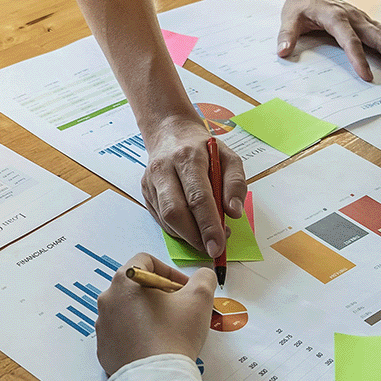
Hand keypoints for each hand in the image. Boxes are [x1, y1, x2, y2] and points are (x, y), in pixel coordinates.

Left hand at [96, 253, 217, 375]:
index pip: (146, 261)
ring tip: (168, 329)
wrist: (157, 378)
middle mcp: (108, 299)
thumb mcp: (200, 297)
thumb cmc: (174, 335)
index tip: (183, 288)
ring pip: (128, 310)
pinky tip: (154, 345)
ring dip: (148, 314)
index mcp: (125, 280)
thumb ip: (203, 278)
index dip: (170, 272)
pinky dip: (137, 335)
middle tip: (179, 309)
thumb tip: (202, 276)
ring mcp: (103, 324)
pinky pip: (121, 334)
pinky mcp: (103, 347)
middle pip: (136, 287)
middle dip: (159, 294)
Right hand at [141, 115, 246, 258]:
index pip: (198, 197)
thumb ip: (235, 183)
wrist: (170, 132)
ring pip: (165, 219)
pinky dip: (177, 230)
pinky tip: (191, 228)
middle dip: (194, 236)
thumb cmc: (202, 147)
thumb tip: (234, 212)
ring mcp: (151, 181)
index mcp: (188, 157)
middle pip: (175, 211)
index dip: (208, 225)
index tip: (218, 246)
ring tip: (205, 237)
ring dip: (186, 236)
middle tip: (212, 248)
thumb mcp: (229, 157)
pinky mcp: (145, 191)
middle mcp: (165, 168)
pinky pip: (160, 219)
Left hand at [278, 0, 380, 80]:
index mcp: (335, 17)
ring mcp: (363, 18)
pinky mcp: (366, 21)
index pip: (350, 40)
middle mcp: (354, 16)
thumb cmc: (300, 5)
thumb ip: (286, 35)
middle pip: (379, 37)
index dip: (358, 58)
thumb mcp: (289, 18)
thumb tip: (282, 51)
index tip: (367, 77)